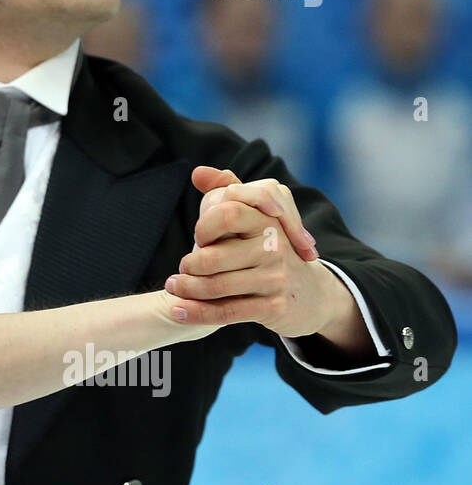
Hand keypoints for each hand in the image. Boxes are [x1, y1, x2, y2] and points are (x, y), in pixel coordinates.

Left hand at [162, 166, 339, 338]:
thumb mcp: (254, 218)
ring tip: (173, 286)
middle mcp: (275, 245)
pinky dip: (196, 312)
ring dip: (186, 288)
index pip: (228, 212)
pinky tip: (176, 312)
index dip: (206, 225)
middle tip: (181, 268)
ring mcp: (276, 277)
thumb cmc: (269, 251)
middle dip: (190, 263)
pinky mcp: (274, 306)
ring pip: (216, 285)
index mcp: (268, 219)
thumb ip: (227, 189)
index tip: (201, 237)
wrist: (311, 296)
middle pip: (214, 255)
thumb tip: (198, 172)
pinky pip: (226, 311)